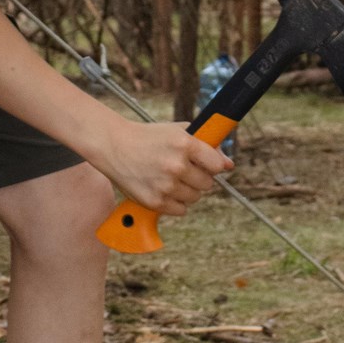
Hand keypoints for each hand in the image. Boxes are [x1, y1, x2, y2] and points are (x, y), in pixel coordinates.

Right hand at [97, 121, 232, 216]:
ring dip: (187, 190)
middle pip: (207, 184)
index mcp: (184, 144)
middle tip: (184, 170)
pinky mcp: (155, 202)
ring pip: (195, 197)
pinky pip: (181, 210)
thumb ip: (206, 145)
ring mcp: (165, 186)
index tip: (206, 164)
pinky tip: (164, 188)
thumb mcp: (178, 131)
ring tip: (171, 178)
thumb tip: (229, 164)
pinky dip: (175, 202)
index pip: (217, 165)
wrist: (115, 147)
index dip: (213, 165)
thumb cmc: (149, 137)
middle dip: (199, 177)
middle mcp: (176, 166)